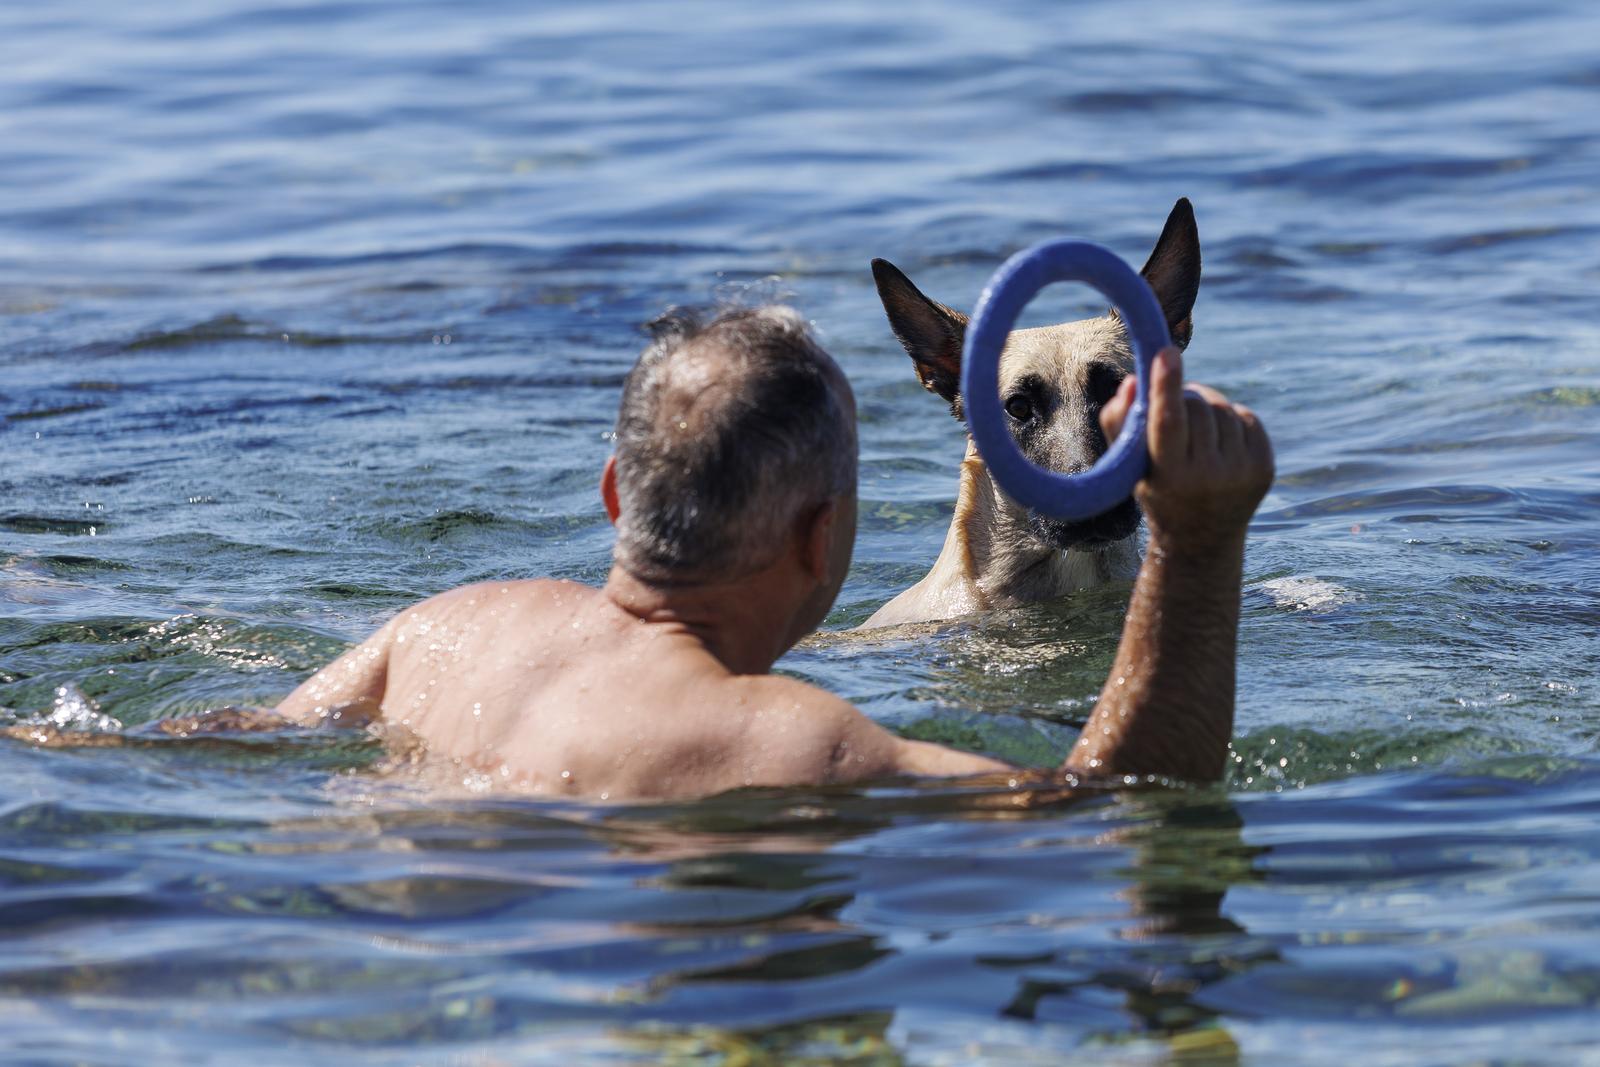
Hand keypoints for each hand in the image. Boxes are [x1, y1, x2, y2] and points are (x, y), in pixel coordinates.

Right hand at [1100, 346, 1273, 549]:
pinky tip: (1218, 438)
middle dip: (1185, 398)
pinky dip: (1230, 418)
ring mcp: (1241, 473)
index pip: (1170, 421)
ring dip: (1207, 408)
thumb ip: (1119, 421)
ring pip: (1223, 409)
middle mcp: (1209, 476)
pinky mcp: (1264, 468)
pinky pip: (1247, 417)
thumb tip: (1133, 380)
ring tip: (1195, 430)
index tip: (1166, 353)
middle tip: (1174, 408)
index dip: (1167, 385)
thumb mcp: (1128, 465)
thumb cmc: (1156, 491)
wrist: (1200, 539)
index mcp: (1170, 476)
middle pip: (1198, 407)